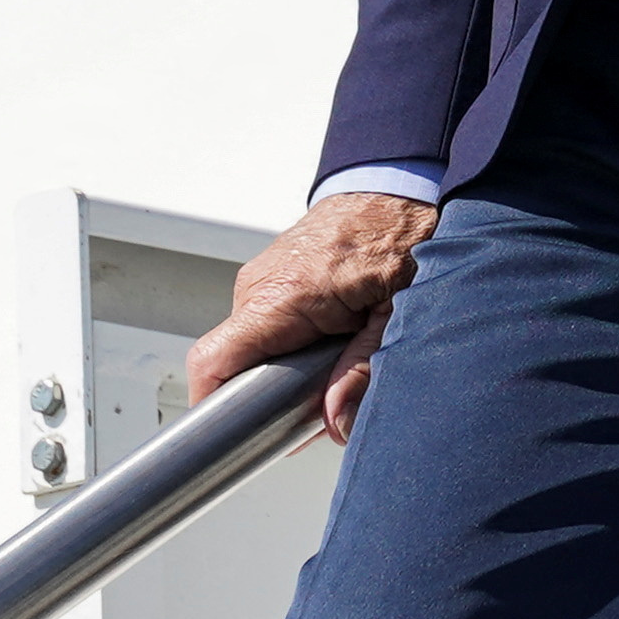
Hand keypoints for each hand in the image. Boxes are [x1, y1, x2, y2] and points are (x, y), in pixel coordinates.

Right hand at [187, 191, 439, 442]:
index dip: (216, 410)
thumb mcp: (398, 310)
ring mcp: (263, 278)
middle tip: (323, 403)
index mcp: (282, 296)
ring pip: (254, 348)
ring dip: (288, 367)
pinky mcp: (274, 276)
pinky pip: (267, 325)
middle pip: (236, 365)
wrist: (402, 179)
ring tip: (341, 358)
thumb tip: (336, 422)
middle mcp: (260, 286)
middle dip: (272, 395)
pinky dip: (293, 342)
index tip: (239, 439)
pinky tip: (336, 337)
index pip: (213, 363)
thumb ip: (364, 369)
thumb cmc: (405, 231)